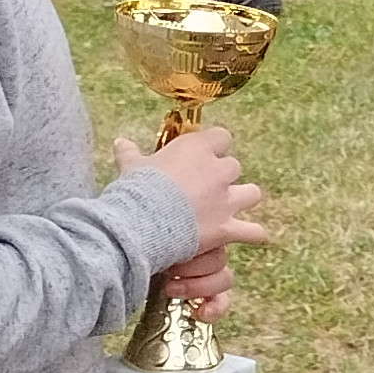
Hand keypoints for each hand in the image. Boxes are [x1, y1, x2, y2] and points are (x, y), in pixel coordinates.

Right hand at [119, 124, 268, 269]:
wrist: (143, 222)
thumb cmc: (137, 189)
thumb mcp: (131, 167)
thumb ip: (130, 154)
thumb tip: (120, 142)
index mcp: (197, 148)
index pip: (221, 136)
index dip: (214, 145)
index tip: (202, 153)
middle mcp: (218, 171)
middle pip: (234, 165)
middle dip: (223, 175)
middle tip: (207, 186)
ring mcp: (226, 200)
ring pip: (252, 193)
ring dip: (243, 198)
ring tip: (231, 207)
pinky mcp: (227, 227)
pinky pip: (253, 231)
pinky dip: (253, 234)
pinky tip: (252, 236)